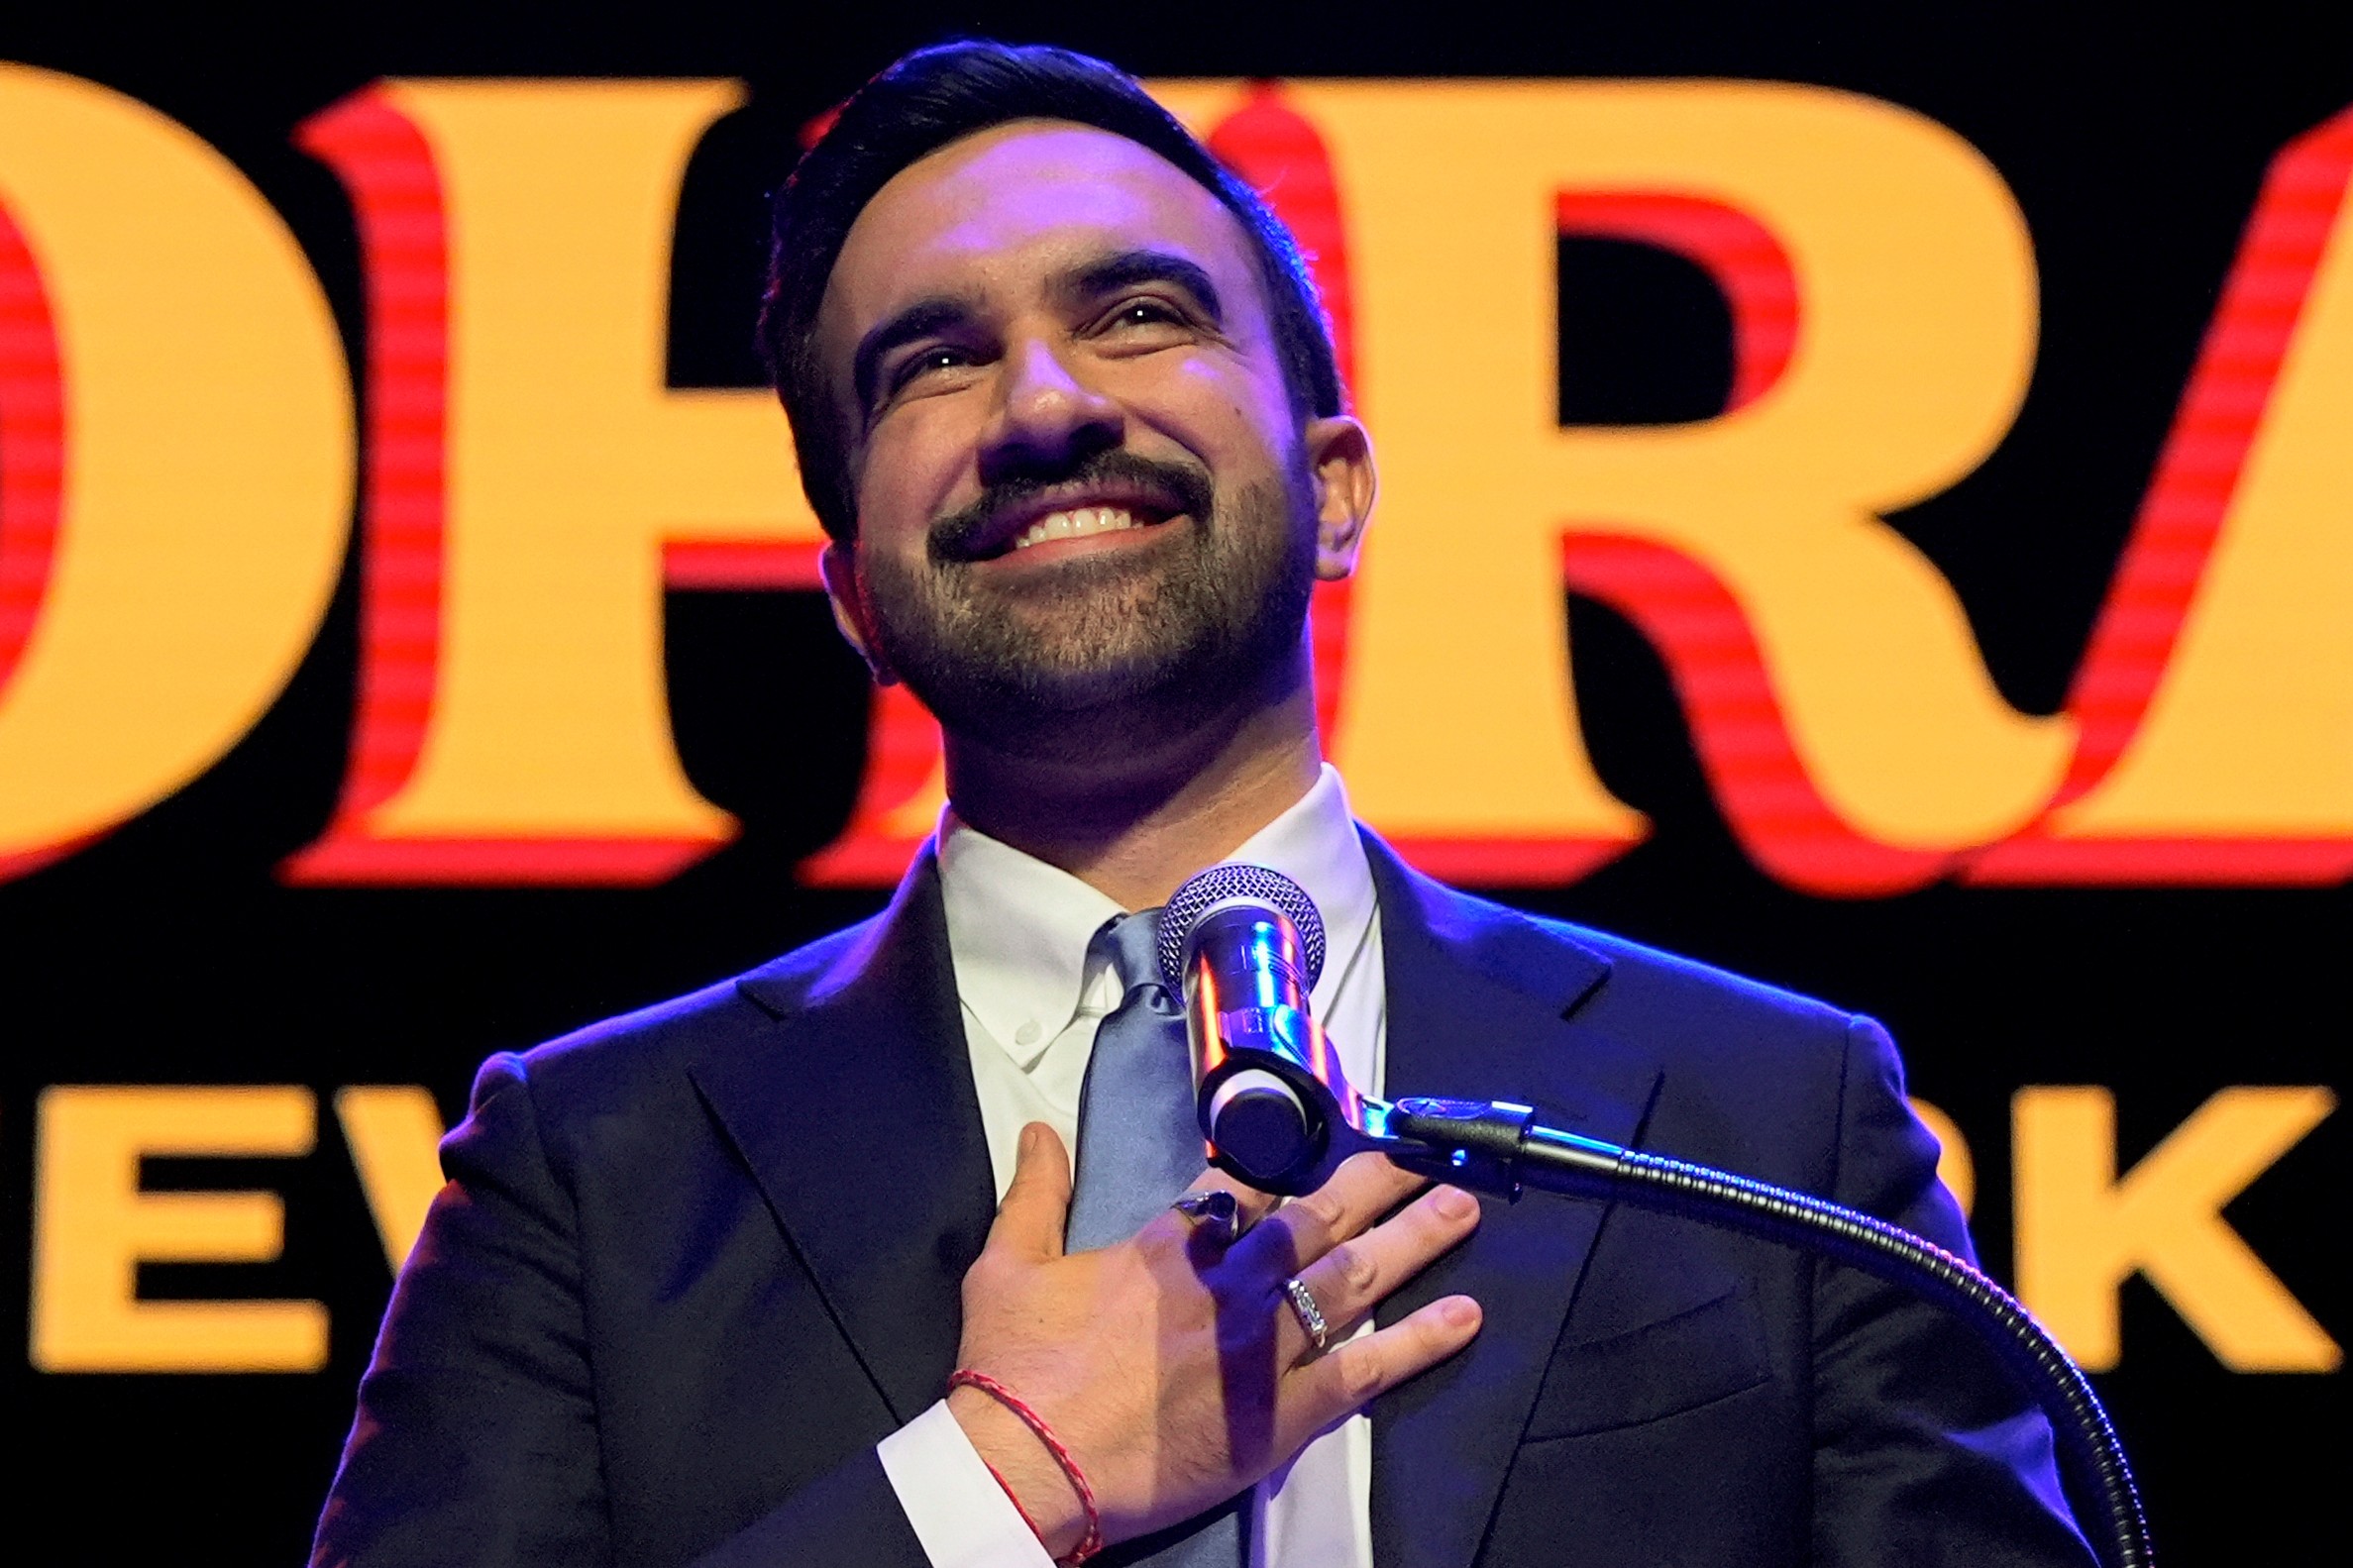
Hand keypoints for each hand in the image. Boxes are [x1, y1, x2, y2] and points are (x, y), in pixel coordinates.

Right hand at [948, 1122, 1483, 1555]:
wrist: (1025, 1461)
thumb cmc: (1013, 1367)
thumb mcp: (1007, 1263)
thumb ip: (1034, 1193)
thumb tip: (1039, 1134)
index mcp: (1168, 1247)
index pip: (1245, 1192)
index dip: (1292, 1174)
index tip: (1328, 1156)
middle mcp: (1228, 1283)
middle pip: (1319, 1220)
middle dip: (1377, 1186)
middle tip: (1426, 1161)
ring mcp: (1261, 1346)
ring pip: (1354, 1280)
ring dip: (1414, 1241)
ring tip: (1460, 1210)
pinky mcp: (1281, 1413)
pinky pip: (1365, 1369)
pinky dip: (1419, 1341)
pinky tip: (1462, 1316)